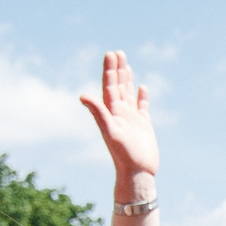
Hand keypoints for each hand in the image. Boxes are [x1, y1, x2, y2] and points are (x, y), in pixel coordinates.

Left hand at [78, 50, 158, 187]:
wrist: (137, 173)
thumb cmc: (123, 155)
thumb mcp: (110, 132)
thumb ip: (98, 113)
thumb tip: (82, 96)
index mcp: (111, 112)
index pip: (109, 86)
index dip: (109, 70)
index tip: (110, 54)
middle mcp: (120, 113)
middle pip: (118, 86)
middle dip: (117, 69)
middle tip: (117, 52)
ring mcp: (131, 119)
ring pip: (128, 94)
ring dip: (127, 79)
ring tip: (126, 64)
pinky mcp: (143, 126)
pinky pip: (142, 107)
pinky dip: (141, 97)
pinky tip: (142, 87)